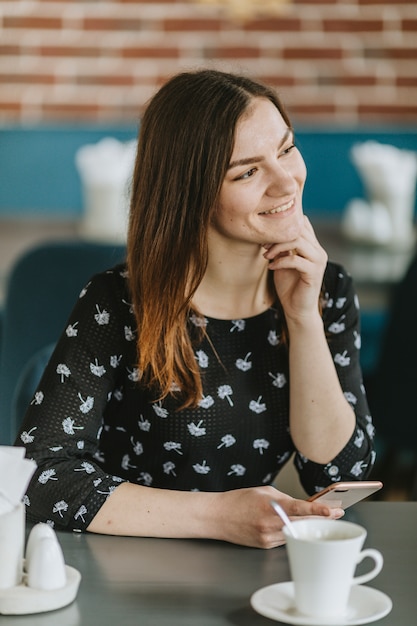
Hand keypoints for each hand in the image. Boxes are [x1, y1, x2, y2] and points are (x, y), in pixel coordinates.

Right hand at [213, 485, 343, 548]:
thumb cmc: (238, 501)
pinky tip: (290, 525)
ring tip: (315, 517)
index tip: (333, 510)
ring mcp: (268, 537)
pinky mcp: (265, 545)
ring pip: (295, 532)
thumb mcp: (263, 491)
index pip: (299, 508)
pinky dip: (290, 531)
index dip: (318, 510)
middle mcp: (270, 524)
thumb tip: (301, 505)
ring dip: (305, 525)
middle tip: (335, 513)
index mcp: (270, 506)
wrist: (217, 517)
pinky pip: (284, 538)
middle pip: (302, 522)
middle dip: (320, 518)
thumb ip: (284, 498)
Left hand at [263, 216, 326, 324]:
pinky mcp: (314, 272)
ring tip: (267, 256)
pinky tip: (271, 267)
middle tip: (264, 246)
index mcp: (313, 246)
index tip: (266, 238)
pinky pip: (295, 260)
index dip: (282, 227)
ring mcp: (318, 261)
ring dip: (278, 247)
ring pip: (298, 242)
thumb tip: (271, 233)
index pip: (301, 224)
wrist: (297, 309)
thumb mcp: (283, 262)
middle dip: (277, 237)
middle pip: (299, 230)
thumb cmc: (289, 286)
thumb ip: (283, 248)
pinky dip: (280, 262)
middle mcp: (318, 251)